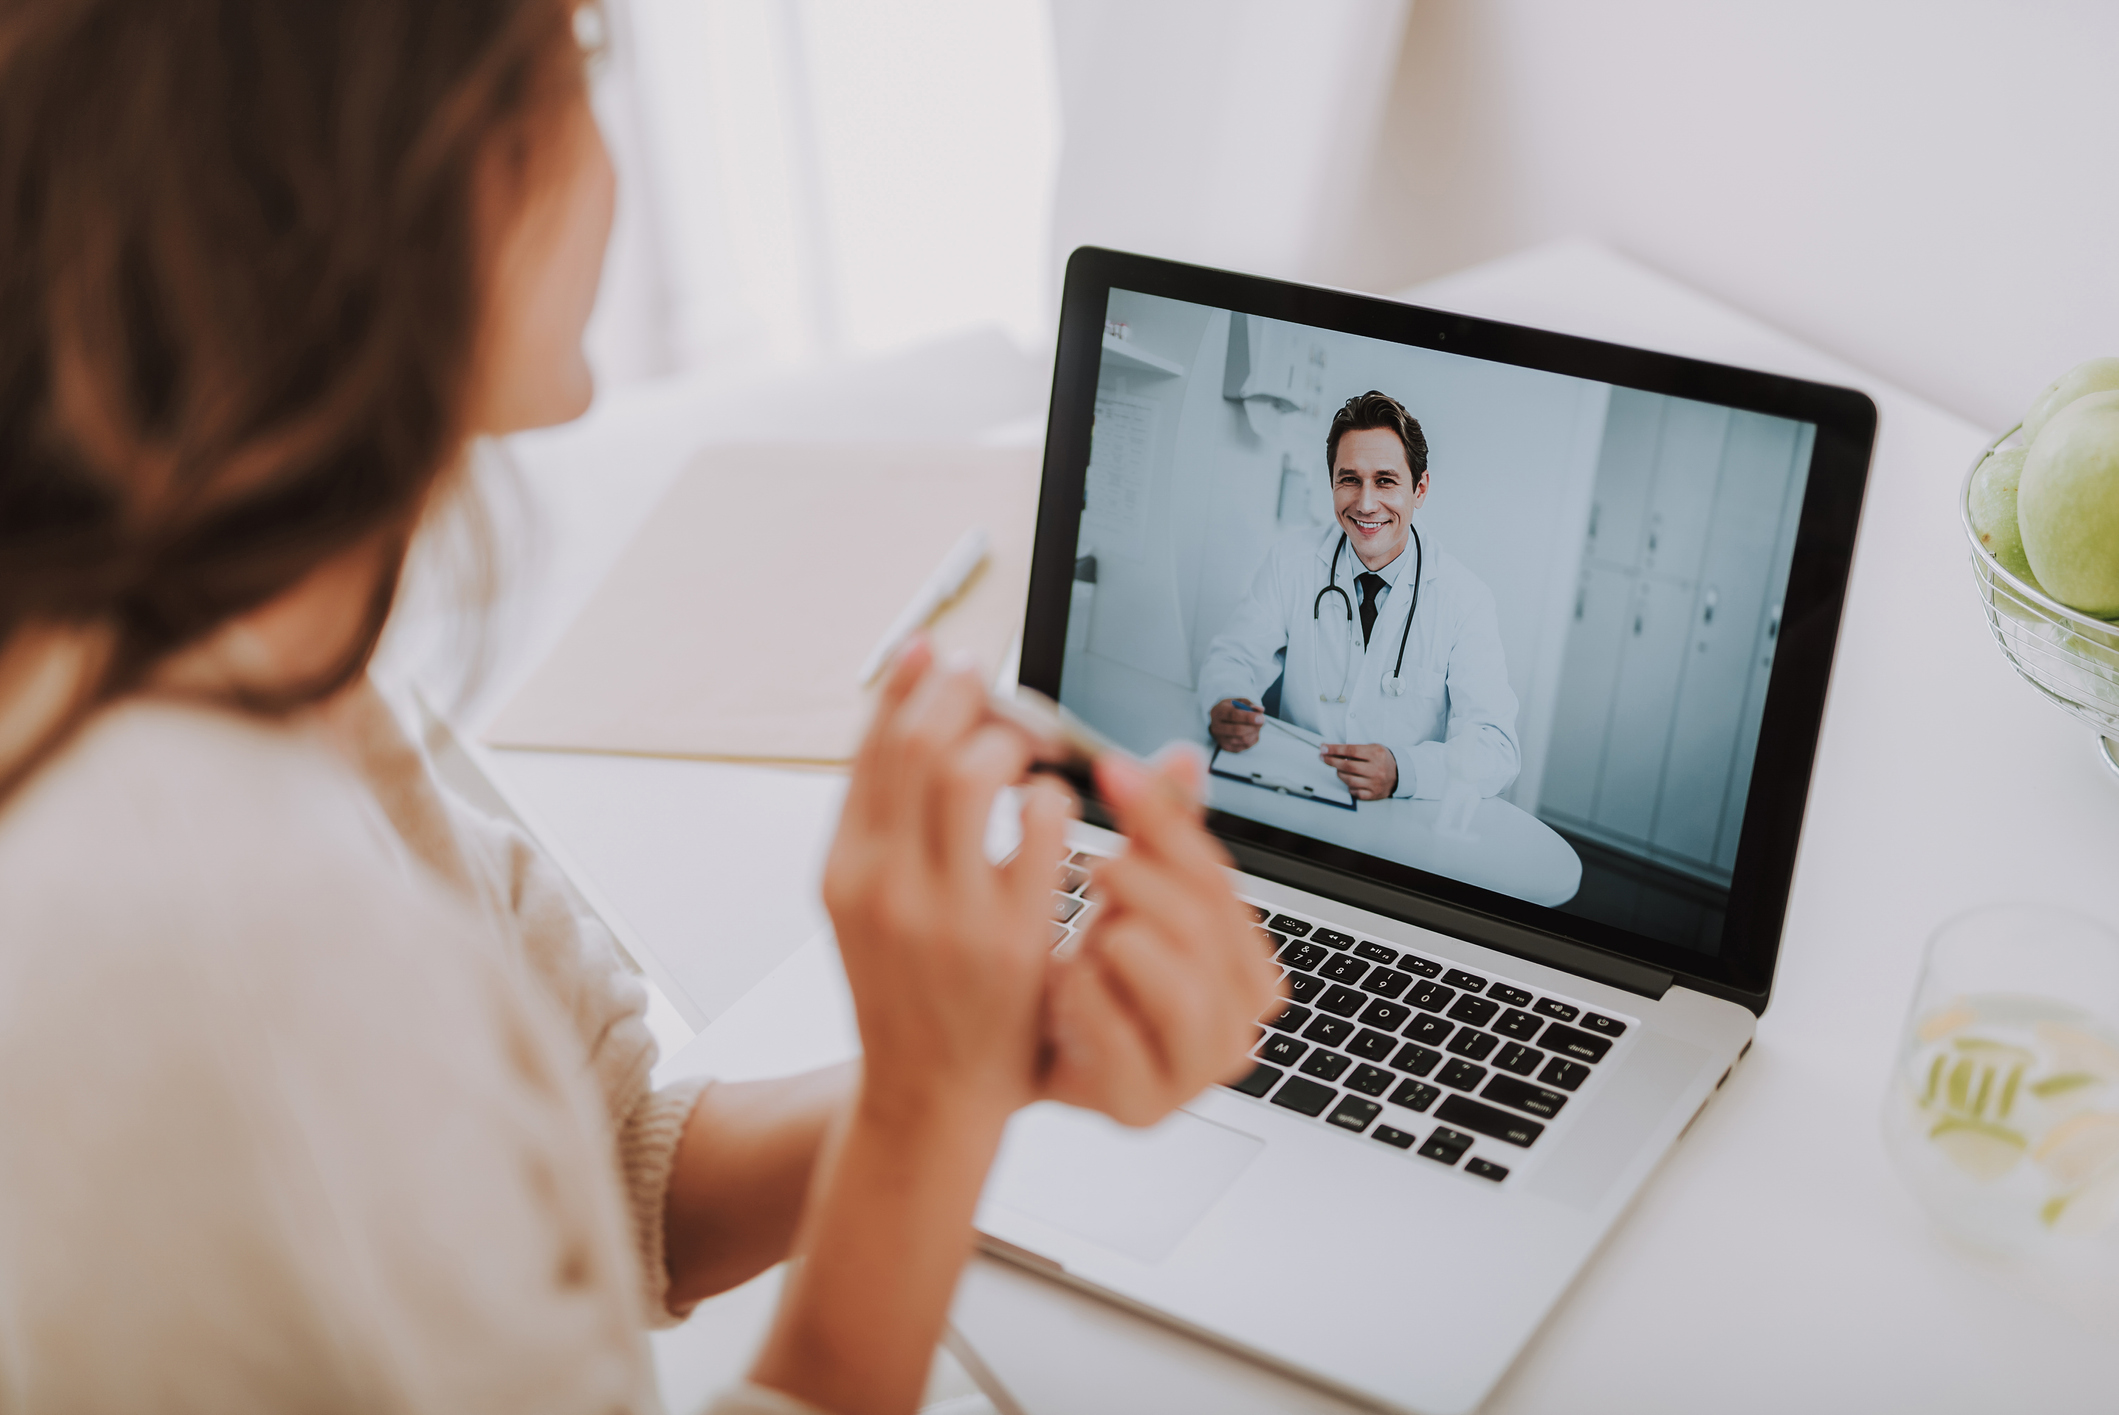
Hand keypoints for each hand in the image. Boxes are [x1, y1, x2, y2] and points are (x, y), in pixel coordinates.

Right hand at [823, 640, 1074, 1124]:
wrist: (927, 1099)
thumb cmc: (911, 993)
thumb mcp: (869, 907)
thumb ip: (886, 822)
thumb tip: (908, 710)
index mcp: (843, 869)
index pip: (872, 746)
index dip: (912, 685)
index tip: (944, 654)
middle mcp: (881, 884)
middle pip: (922, 744)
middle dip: (969, 697)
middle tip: (1000, 691)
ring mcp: (943, 913)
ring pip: (975, 772)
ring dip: (1014, 742)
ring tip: (1032, 752)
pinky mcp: (1009, 939)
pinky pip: (1043, 828)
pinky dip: (1058, 799)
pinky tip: (1060, 810)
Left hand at [1039, 749, 1283, 1125]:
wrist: (1034, 1057)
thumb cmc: (1095, 976)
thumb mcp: (1131, 896)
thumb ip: (1161, 835)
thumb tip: (1183, 756)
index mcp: (1251, 966)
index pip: (1218, 880)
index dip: (1164, 820)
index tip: (1112, 771)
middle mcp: (1241, 1022)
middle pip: (1201, 927)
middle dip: (1138, 884)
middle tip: (1092, 866)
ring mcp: (1197, 1073)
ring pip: (1175, 982)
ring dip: (1116, 942)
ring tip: (1085, 933)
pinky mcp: (1145, 1108)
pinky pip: (1118, 1034)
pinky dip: (1083, 998)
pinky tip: (1063, 982)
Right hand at [1208, 698, 1262, 751]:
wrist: (1220, 720)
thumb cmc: (1232, 709)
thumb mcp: (1239, 701)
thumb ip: (1250, 704)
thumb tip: (1260, 710)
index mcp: (1218, 712)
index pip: (1233, 715)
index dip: (1248, 717)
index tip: (1261, 717)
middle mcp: (1216, 727)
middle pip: (1238, 730)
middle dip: (1254, 726)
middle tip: (1263, 720)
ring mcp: (1221, 739)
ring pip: (1243, 739)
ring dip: (1255, 732)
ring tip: (1257, 725)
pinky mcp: (1227, 747)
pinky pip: (1246, 745)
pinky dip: (1253, 738)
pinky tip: (1253, 731)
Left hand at [1320, 742, 1397, 800]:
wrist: (1400, 774)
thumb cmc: (1382, 759)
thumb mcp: (1373, 748)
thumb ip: (1355, 749)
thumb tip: (1331, 750)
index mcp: (1376, 754)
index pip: (1351, 750)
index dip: (1334, 749)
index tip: (1323, 748)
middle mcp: (1376, 769)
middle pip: (1347, 766)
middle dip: (1331, 761)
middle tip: (1323, 757)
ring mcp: (1375, 783)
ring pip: (1348, 779)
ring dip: (1339, 773)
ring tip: (1339, 769)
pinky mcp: (1373, 794)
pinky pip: (1354, 792)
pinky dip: (1349, 786)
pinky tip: (1350, 780)